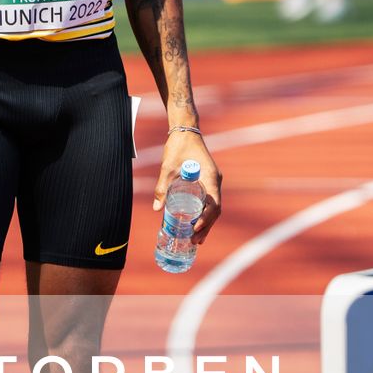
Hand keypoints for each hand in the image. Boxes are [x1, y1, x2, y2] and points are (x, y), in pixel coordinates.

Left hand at [153, 130, 221, 245]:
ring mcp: (213, 182)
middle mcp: (215, 181)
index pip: (214, 204)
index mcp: (211, 177)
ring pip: (213, 207)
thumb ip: (162, 187)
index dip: (207, 219)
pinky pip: (209, 201)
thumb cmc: (178, 146)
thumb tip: (156, 209)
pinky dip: (204, 214)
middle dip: (206, 227)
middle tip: (195, 241)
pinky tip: (196, 225)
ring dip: (206, 224)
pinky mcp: (207, 182)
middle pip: (215, 210)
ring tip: (196, 240)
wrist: (185, 131)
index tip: (196, 228)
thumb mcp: (168, 167)